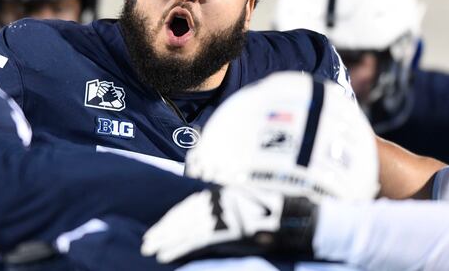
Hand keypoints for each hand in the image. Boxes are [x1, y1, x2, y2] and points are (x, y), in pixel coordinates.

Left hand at [141, 186, 316, 263]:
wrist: (301, 219)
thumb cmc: (277, 216)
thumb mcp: (248, 208)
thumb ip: (227, 211)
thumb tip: (208, 220)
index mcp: (225, 193)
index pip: (191, 205)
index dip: (173, 218)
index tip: (159, 228)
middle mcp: (222, 200)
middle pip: (185, 215)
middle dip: (164, 229)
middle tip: (148, 241)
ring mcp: (226, 214)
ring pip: (186, 227)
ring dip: (166, 239)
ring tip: (151, 249)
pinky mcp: (230, 231)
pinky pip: (197, 240)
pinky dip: (179, 247)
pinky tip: (165, 256)